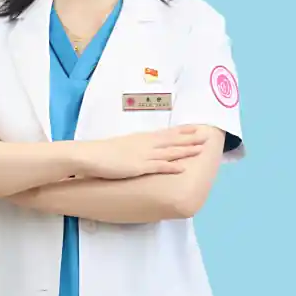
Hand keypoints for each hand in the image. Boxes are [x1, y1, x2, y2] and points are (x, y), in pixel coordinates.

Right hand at [76, 125, 208, 179]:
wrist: (90, 155)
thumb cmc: (102, 153)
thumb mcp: (122, 146)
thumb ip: (133, 148)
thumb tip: (138, 152)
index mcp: (141, 138)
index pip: (166, 133)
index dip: (181, 131)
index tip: (194, 128)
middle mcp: (145, 144)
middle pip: (172, 140)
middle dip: (190, 138)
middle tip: (206, 136)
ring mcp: (143, 155)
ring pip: (170, 151)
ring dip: (186, 150)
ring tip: (201, 149)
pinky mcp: (139, 166)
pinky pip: (159, 166)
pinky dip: (172, 166)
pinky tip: (183, 168)